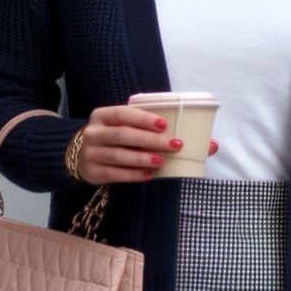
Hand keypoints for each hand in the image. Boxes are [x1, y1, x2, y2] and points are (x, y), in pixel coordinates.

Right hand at [77, 104, 217, 183]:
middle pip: (124, 135)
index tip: (165, 124)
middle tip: (175, 145)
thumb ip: (159, 131)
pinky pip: (114, 173)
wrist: (80, 155)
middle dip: (151, 140)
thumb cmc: (116, 138)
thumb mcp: (128, 128)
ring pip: (119, 155)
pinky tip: (148, 175)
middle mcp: (94, 132)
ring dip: (142, 158)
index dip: (144, 118)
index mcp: (103, 115)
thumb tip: (211, 145)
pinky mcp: (92, 172)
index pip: (124, 114)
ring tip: (161, 162)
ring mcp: (91, 153)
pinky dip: (132, 174)